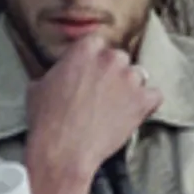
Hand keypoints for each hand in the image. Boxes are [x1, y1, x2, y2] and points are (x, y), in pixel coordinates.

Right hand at [21, 34, 162, 193]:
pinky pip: (155, 97)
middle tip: (102, 94)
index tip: (91, 74)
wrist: (62, 150)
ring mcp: (130, 78)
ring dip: (130, 88)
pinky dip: (147, 105)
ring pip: (138, 76)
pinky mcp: (143, 101)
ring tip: (117, 108)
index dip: (94, 61)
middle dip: (113, 74)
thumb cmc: (46, 120)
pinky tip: (134, 115)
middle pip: (119, 59)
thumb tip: (60, 75)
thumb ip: (58, 72)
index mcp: (86, 48)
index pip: (98, 44)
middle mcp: (111, 58)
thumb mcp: (39, 86)